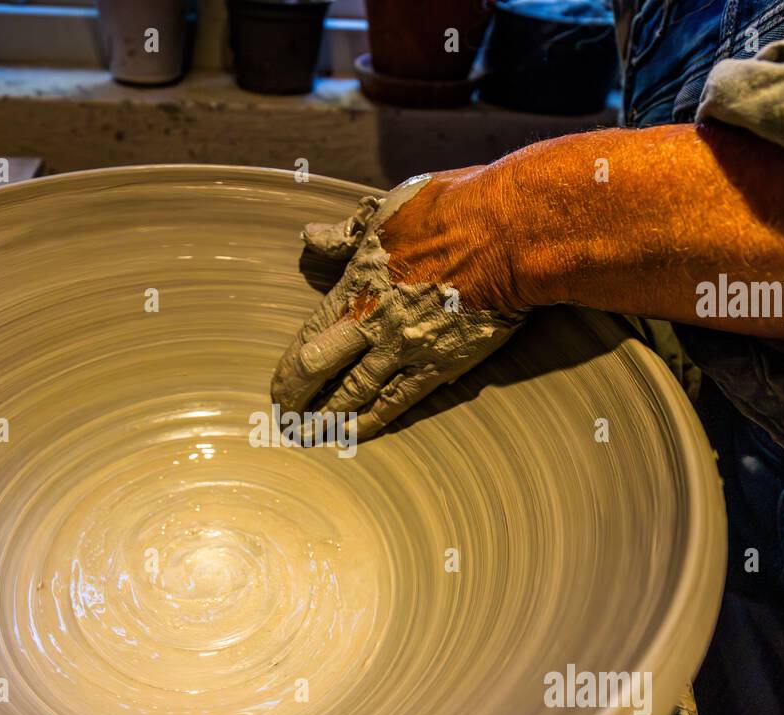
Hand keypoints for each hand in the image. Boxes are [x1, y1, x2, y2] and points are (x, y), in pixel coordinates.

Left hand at [271, 168, 531, 439]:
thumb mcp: (387, 210)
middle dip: (297, 396)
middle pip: (319, 369)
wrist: (506, 235)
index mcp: (356, 285)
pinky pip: (397, 401)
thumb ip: (346, 234)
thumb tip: (310, 236)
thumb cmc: (448, 211)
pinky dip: (373, 421)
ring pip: (355, 393)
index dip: (288, 367)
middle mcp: (373, 322)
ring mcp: (404, 348)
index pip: (308, 336)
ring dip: (329, 416)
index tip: (276, 387)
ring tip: (312, 434)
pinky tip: (354, 434)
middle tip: (285, 416)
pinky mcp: (439, 365)